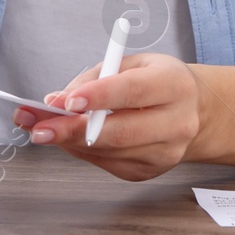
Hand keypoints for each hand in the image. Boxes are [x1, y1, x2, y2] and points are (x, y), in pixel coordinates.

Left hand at [12, 53, 203, 180]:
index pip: (133, 92)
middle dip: (73, 131)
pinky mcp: (150, 171)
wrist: (195, 111)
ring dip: (69, 142)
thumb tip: (56, 102)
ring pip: (109, 152)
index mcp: (174, 85)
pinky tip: (68, 138)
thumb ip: (94, 78)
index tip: (66, 101)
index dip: (98, 97)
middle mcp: (176, 123)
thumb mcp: (131, 63)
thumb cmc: (157, 81)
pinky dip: (82, 150)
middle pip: (120, 132)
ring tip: (40, 129)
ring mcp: (165, 153)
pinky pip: (107, 163)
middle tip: (39, 128)